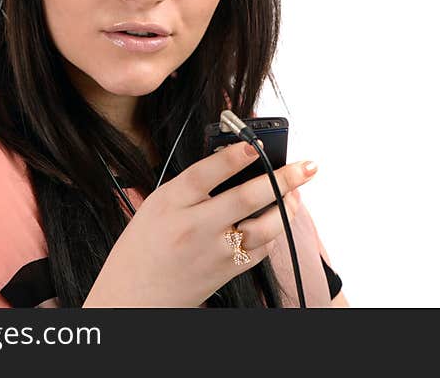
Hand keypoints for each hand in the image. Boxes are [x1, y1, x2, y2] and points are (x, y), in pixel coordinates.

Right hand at [83, 140, 317, 306]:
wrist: (133, 296)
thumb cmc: (144, 245)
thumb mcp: (156, 204)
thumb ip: (192, 185)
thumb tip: (236, 157)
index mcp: (170, 203)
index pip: (204, 174)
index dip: (231, 157)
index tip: (254, 144)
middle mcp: (193, 227)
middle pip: (244, 198)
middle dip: (282, 179)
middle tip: (306, 166)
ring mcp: (213, 252)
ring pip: (263, 228)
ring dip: (287, 208)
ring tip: (296, 193)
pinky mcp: (226, 272)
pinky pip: (261, 249)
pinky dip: (274, 231)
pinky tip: (278, 218)